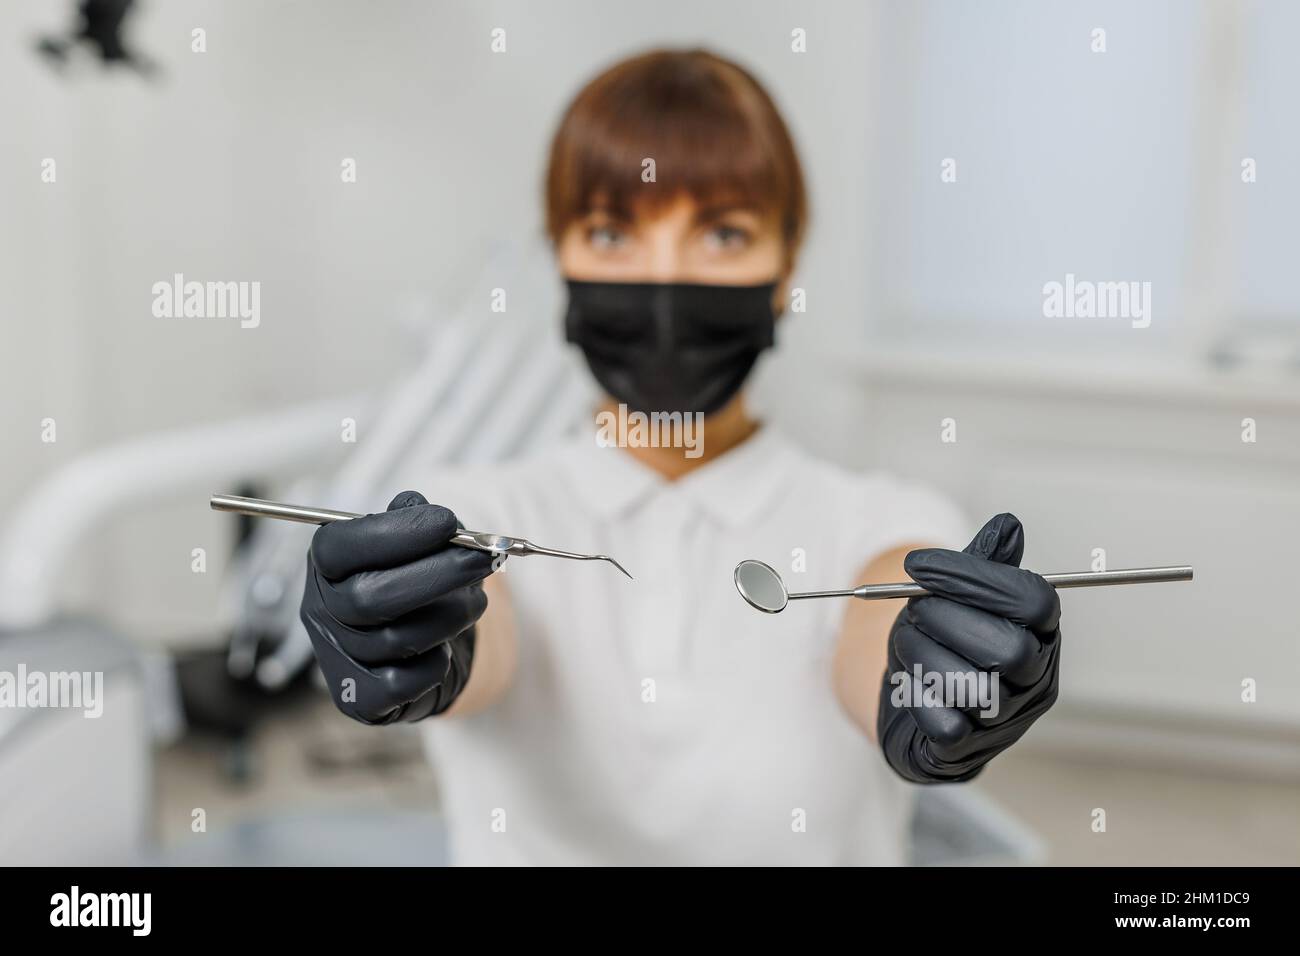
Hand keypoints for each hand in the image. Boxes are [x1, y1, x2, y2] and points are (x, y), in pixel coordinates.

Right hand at [299, 490, 496, 723]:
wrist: (419, 647)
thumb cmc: (416, 581)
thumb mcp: (416, 540)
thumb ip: (417, 519)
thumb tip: (421, 508)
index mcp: (327, 564)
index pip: (342, 545)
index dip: (397, 532)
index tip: (448, 521)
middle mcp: (321, 610)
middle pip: (371, 598)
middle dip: (437, 576)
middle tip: (483, 561)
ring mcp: (335, 658)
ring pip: (398, 639)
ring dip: (451, 616)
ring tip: (476, 600)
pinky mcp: (359, 700)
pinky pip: (405, 683)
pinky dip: (436, 663)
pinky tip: (446, 646)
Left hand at [876, 513, 1060, 782]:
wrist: (913, 699)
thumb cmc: (943, 639)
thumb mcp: (958, 593)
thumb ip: (983, 562)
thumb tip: (1008, 526)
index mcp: (1042, 632)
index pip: (1034, 600)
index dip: (973, 577)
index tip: (916, 566)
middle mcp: (1035, 678)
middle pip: (1009, 649)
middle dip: (947, 621)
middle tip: (913, 610)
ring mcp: (1006, 720)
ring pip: (973, 687)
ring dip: (922, 654)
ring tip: (906, 643)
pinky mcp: (969, 752)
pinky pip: (947, 726)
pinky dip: (917, 697)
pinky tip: (908, 681)